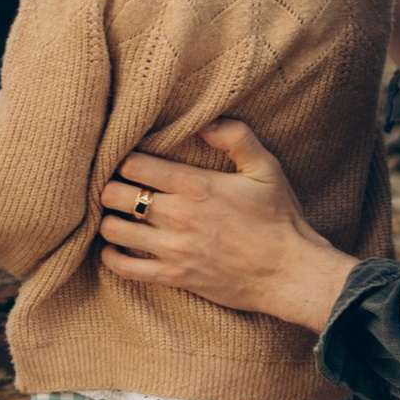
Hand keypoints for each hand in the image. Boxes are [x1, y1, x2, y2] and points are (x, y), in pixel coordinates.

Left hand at [97, 120, 358, 335]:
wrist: (289, 273)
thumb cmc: (279, 219)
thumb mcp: (266, 169)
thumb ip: (237, 137)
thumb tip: (205, 122)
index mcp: (197, 185)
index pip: (133, 164)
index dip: (124, 159)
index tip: (128, 160)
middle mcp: (178, 215)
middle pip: (114, 194)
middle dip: (110, 187)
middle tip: (118, 187)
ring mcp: (173, 249)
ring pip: (112, 229)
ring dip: (109, 220)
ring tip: (118, 215)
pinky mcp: (173, 277)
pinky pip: (124, 268)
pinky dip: (112, 257)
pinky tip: (116, 248)